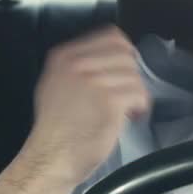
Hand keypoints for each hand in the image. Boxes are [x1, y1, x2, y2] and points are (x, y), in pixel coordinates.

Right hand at [0, 26, 150, 193]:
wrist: (51, 158)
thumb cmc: (56, 128)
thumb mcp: (56, 85)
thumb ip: (78, 67)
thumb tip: (112, 58)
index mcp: (63, 56)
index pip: (111, 36)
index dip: (125, 53)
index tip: (126, 68)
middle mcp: (78, 63)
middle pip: (126, 54)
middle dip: (131, 75)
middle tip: (128, 93)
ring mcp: (94, 81)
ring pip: (134, 75)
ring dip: (136, 93)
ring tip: (128, 109)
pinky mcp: (110, 100)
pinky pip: (139, 93)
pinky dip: (140, 106)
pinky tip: (132, 116)